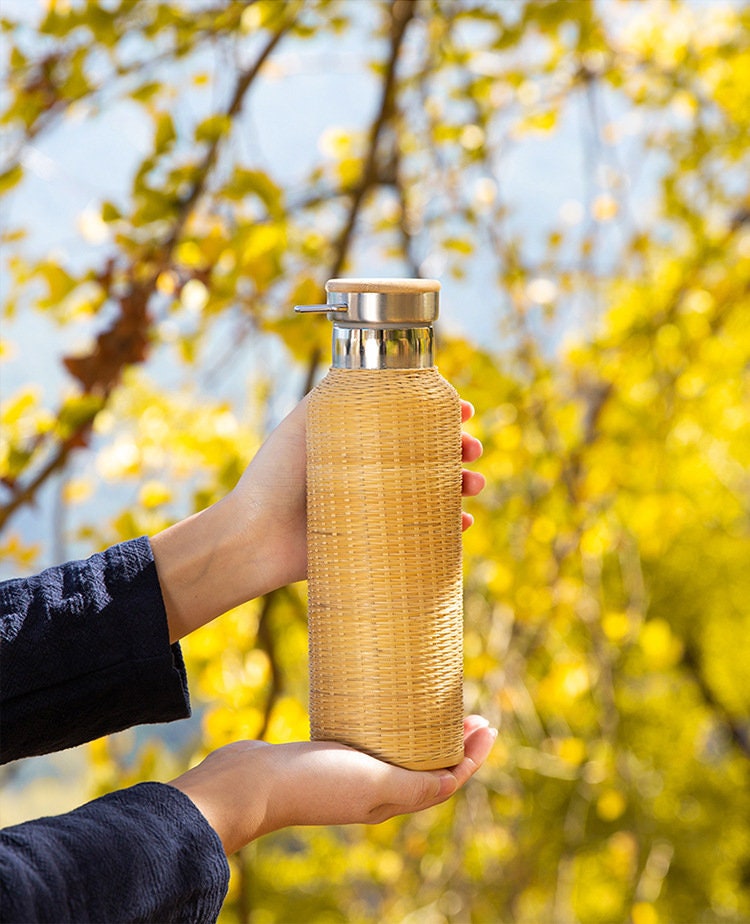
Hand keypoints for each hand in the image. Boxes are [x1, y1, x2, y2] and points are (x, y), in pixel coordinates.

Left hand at [152, 396, 484, 641]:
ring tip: (473, 485)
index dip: (442, 414)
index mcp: (359, 440)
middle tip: (472, 450)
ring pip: (435, 492)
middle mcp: (373, 470)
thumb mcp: (306, 421)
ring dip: (462, 486)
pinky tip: (463, 524)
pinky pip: (424, 533)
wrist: (258, 535)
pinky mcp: (379, 540)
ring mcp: (378, 506)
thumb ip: (338, 393)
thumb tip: (378, 362)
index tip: (465, 410)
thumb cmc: (277, 474)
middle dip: (459, 449)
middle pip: (430, 455)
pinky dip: (449, 529)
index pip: (411, 421)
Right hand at [170, 716, 496, 854]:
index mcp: (390, 800)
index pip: (445, 780)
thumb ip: (414, 785)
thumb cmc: (313, 783)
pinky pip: (374, 739)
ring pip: (402, 752)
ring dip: (426, 733)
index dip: (472, 757)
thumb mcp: (372, 784)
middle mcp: (376, 790)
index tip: (489, 726)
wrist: (253, 781)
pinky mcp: (332, 753)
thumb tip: (454, 781)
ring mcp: (353, 772)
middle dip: (455, 743)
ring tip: (438, 706)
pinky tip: (388, 702)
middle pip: (428, 766)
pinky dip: (392, 725)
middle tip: (472, 713)